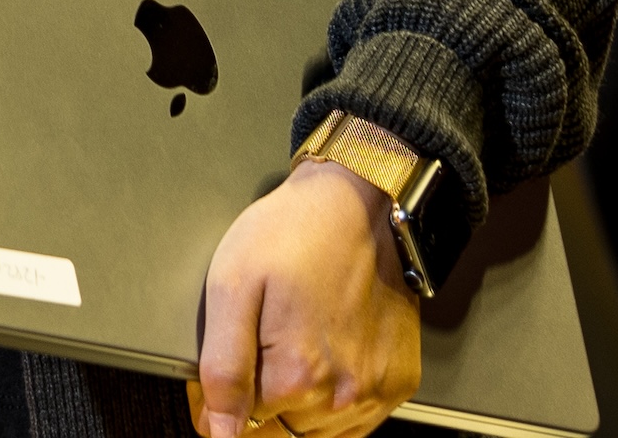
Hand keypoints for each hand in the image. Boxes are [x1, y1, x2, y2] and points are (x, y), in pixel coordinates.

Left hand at [189, 156, 425, 437]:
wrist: (361, 203)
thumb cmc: (296, 232)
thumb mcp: (234, 286)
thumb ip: (223, 370)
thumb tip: (219, 433)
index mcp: (297, 376)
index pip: (242, 427)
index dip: (227, 395)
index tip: (231, 360)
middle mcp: (342, 396)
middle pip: (280, 431)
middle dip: (262, 397)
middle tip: (263, 339)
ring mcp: (375, 392)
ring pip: (315, 430)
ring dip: (299, 401)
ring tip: (297, 338)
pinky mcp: (398, 383)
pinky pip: (353, 421)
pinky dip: (334, 400)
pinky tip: (327, 355)